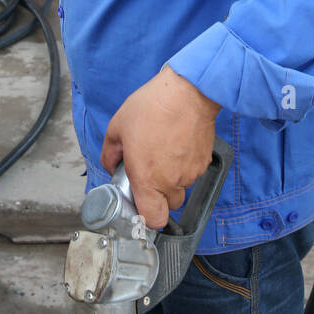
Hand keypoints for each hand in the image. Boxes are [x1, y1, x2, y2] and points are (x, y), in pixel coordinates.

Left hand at [101, 66, 220, 229]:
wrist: (188, 93)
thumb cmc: (153, 107)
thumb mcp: (118, 127)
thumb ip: (110, 153)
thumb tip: (111, 165)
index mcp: (146, 178)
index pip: (153, 220)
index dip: (147, 217)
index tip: (140, 205)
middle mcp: (170, 181)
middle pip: (168, 205)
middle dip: (159, 194)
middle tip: (150, 171)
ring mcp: (190, 173)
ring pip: (181, 187)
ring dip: (172, 178)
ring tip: (163, 151)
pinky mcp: (203, 162)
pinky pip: (192, 173)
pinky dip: (184, 165)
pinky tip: (176, 144)